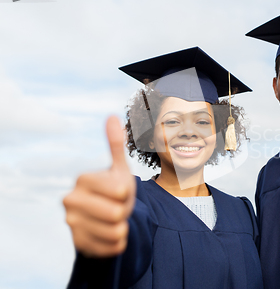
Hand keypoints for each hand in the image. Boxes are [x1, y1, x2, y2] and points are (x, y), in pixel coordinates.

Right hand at [63, 116, 135, 257]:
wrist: (105, 218)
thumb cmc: (114, 190)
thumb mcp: (119, 168)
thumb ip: (116, 145)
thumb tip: (112, 116)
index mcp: (83, 179)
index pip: (119, 190)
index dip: (126, 193)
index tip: (118, 191)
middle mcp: (70, 200)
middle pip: (117, 213)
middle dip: (124, 211)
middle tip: (116, 207)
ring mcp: (72, 224)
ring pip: (116, 231)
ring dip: (122, 227)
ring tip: (113, 220)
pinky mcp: (78, 244)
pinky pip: (113, 246)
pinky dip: (118, 242)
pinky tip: (110, 234)